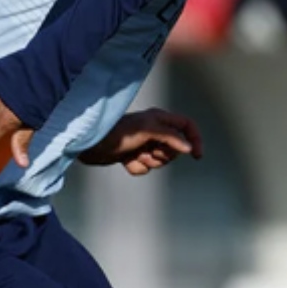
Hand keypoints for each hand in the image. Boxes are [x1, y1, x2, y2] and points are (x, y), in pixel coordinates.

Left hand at [79, 108, 203, 175]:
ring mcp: (144, 144)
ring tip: (134, 154)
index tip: (196, 155)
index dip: (194, 138)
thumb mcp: (147, 130)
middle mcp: (154, 130)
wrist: (90, 143)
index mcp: (159, 118)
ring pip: (159, 161)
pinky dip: (136, 167)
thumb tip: (188, 148)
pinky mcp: (133, 156)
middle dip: (162, 155)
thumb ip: (170, 137)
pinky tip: (125, 160)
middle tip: (149, 150)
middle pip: (174, 149)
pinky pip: (145, 168)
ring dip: (147, 161)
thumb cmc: (117, 131)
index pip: (186, 126)